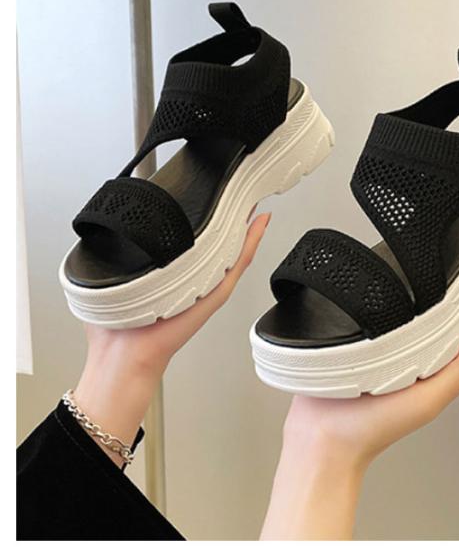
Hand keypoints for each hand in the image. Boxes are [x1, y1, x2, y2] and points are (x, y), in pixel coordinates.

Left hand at [73, 211, 270, 463]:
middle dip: (231, 215)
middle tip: (240, 190)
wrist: (128, 356)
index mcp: (174, 273)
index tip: (213, 192)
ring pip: (235, 248)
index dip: (207, 215)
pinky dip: (251, 241)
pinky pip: (239, 262)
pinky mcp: (218, 293)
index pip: (196, 239)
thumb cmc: (120, 327)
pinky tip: (259, 223)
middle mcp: (195, 277)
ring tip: (253, 201)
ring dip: (246, 224)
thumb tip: (110, 232)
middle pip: (220, 241)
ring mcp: (210, 284)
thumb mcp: (116, 279)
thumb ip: (116, 257)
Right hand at [261, 271, 458, 538]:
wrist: (322, 436)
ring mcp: (381, 337)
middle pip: (439, 305)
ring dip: (419, 280)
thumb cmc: (374, 427)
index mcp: (432, 358)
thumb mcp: (427, 401)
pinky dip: (379, 289)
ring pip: (405, 301)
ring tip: (438, 252)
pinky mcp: (353, 331)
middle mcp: (409, 345)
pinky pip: (371, 304)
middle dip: (456, 279)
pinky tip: (382, 272)